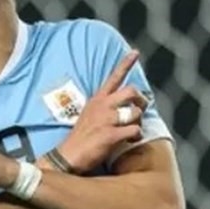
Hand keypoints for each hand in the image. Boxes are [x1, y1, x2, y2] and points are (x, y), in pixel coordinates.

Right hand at [57, 49, 148, 173]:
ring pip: (136, 112)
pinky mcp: (110, 135)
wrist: (67, 156)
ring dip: (139, 122)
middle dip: (142, 100)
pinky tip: (131, 139)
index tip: (135, 52)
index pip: (113, 77)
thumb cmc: (81, 138)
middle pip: (131, 91)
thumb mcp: (89, 115)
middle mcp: (102, 106)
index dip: (126, 64)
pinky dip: (137, 136)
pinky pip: (135, 130)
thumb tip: (125, 107)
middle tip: (141, 109)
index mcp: (97, 100)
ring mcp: (106, 120)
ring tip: (133, 130)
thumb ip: (105, 108)